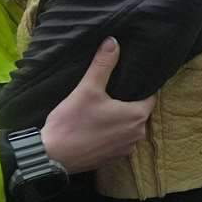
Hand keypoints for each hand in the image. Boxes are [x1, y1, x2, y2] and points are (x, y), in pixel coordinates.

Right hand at [42, 38, 154, 173]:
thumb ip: (103, 65)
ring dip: (121, 119)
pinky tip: (98, 124)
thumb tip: (113, 42)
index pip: (150, 96)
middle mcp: (137, 135)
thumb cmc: (72, 122)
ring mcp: (126, 149)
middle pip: (140, 112)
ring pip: (129, 127)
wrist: (52, 156)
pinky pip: (119, 140)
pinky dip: (112, 132)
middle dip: (130, 102)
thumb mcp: (88, 88)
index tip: (132, 78)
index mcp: (137, 116)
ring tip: (106, 106)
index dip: (142, 86)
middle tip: (115, 90)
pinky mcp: (113, 158)